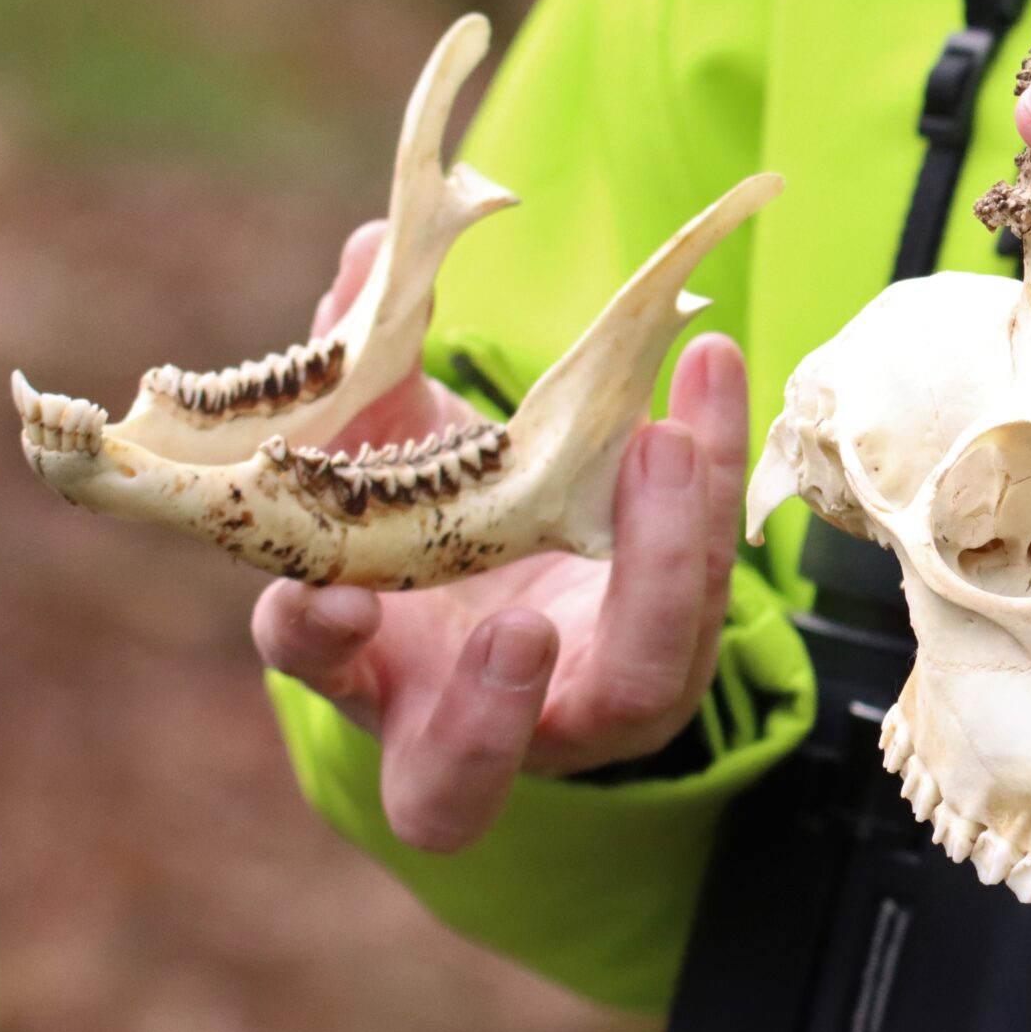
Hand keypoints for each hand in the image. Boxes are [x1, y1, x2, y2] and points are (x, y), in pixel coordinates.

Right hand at [251, 222, 747, 849]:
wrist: (525, 593)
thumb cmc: (426, 529)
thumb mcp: (390, 445)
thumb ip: (370, 362)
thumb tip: (372, 249)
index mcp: (366, 658)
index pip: (322, 665)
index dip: (316, 638)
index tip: (328, 597)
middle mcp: (463, 717)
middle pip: (460, 782)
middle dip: (490, 709)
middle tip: (521, 623)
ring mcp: (585, 706)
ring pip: (637, 692)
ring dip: (660, 571)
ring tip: (664, 445)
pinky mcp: (675, 660)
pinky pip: (711, 586)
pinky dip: (714, 476)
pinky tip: (710, 369)